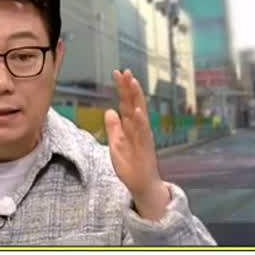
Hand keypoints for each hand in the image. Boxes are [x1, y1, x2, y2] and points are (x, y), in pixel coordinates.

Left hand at [104, 70, 169, 219]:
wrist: (141, 183)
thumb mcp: (116, 143)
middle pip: (133, 103)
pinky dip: (140, 119)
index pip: (126, 102)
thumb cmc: (130, 164)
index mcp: (130, 125)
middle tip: (125, 71)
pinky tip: (137, 109)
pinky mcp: (145, 146)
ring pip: (139, 112)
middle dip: (129, 87)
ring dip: (136, 97)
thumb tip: (109, 111)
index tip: (118, 73)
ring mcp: (143, 135)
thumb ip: (114, 127)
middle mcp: (138, 127)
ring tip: (133, 83)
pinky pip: (142, 131)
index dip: (122, 88)